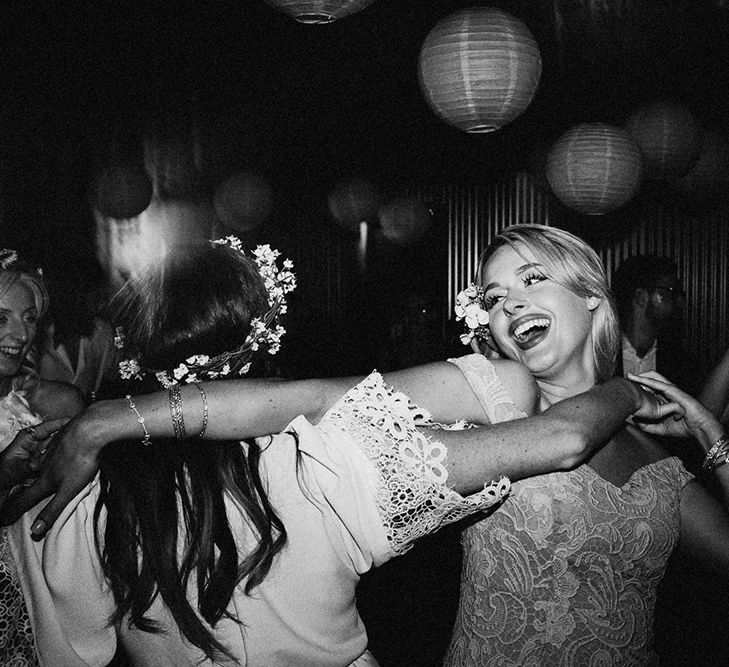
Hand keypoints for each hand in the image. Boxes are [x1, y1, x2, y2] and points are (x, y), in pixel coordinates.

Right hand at [0, 415, 100, 538]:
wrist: (88, 430)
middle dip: (22, 489)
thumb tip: (35, 530)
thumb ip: (51, 509)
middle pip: (30, 480)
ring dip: (34, 469)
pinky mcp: (61, 438)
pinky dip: (48, 452)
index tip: (3, 518)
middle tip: (12, 496)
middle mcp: (44, 465)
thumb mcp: (68, 490)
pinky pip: (51, 447)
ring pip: (39, 462)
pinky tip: (52, 450)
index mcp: (45, 480)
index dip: (14, 509)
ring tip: (30, 474)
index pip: (25, 498)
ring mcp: (52, 450)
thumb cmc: (80, 461)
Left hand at [627, 372, 722, 447]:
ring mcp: (671, 390)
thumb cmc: (683, 427)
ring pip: (654, 378)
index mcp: (664, 399)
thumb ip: (647, 426)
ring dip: (641, 376)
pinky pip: (659, 383)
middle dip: (637, 379)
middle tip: (625, 379)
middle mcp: (667, 393)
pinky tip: (639, 379)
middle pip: (650, 381)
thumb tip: (633, 423)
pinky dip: (648, 381)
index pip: (648, 390)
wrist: (699, 428)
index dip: (637, 387)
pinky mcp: (675, 391)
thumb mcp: (660, 428)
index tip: (624, 388)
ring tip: (629, 376)